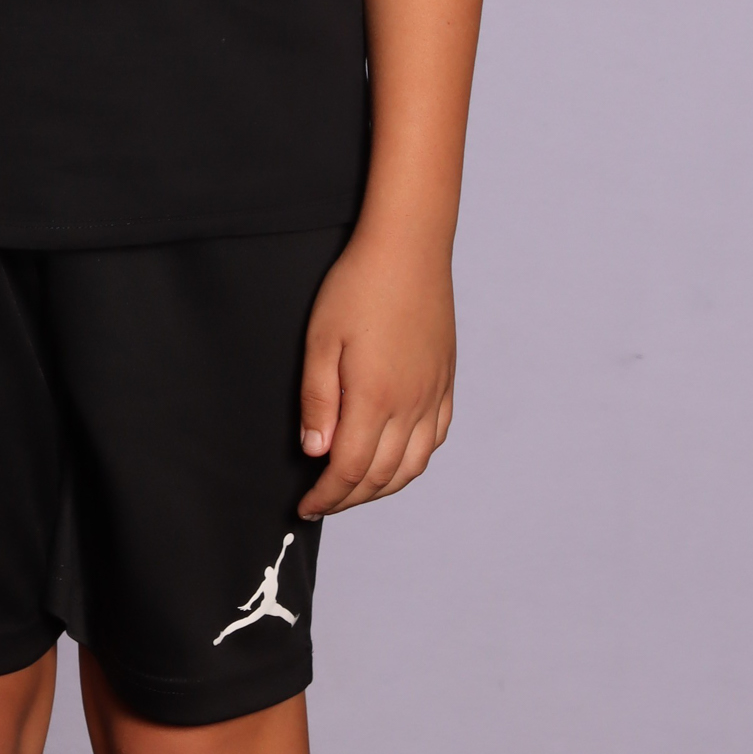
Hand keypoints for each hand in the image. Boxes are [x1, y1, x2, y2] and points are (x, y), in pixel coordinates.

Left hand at [296, 230, 455, 516]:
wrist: (408, 248)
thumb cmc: (358, 286)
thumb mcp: (321, 340)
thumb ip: (318, 401)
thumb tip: (316, 452)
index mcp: (376, 398)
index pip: (350, 470)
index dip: (327, 495)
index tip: (306, 505)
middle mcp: (411, 405)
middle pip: (382, 476)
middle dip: (350, 498)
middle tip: (324, 500)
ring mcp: (434, 394)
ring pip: (413, 465)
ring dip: (383, 487)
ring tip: (355, 488)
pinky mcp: (446, 381)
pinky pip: (436, 438)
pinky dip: (414, 461)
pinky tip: (397, 458)